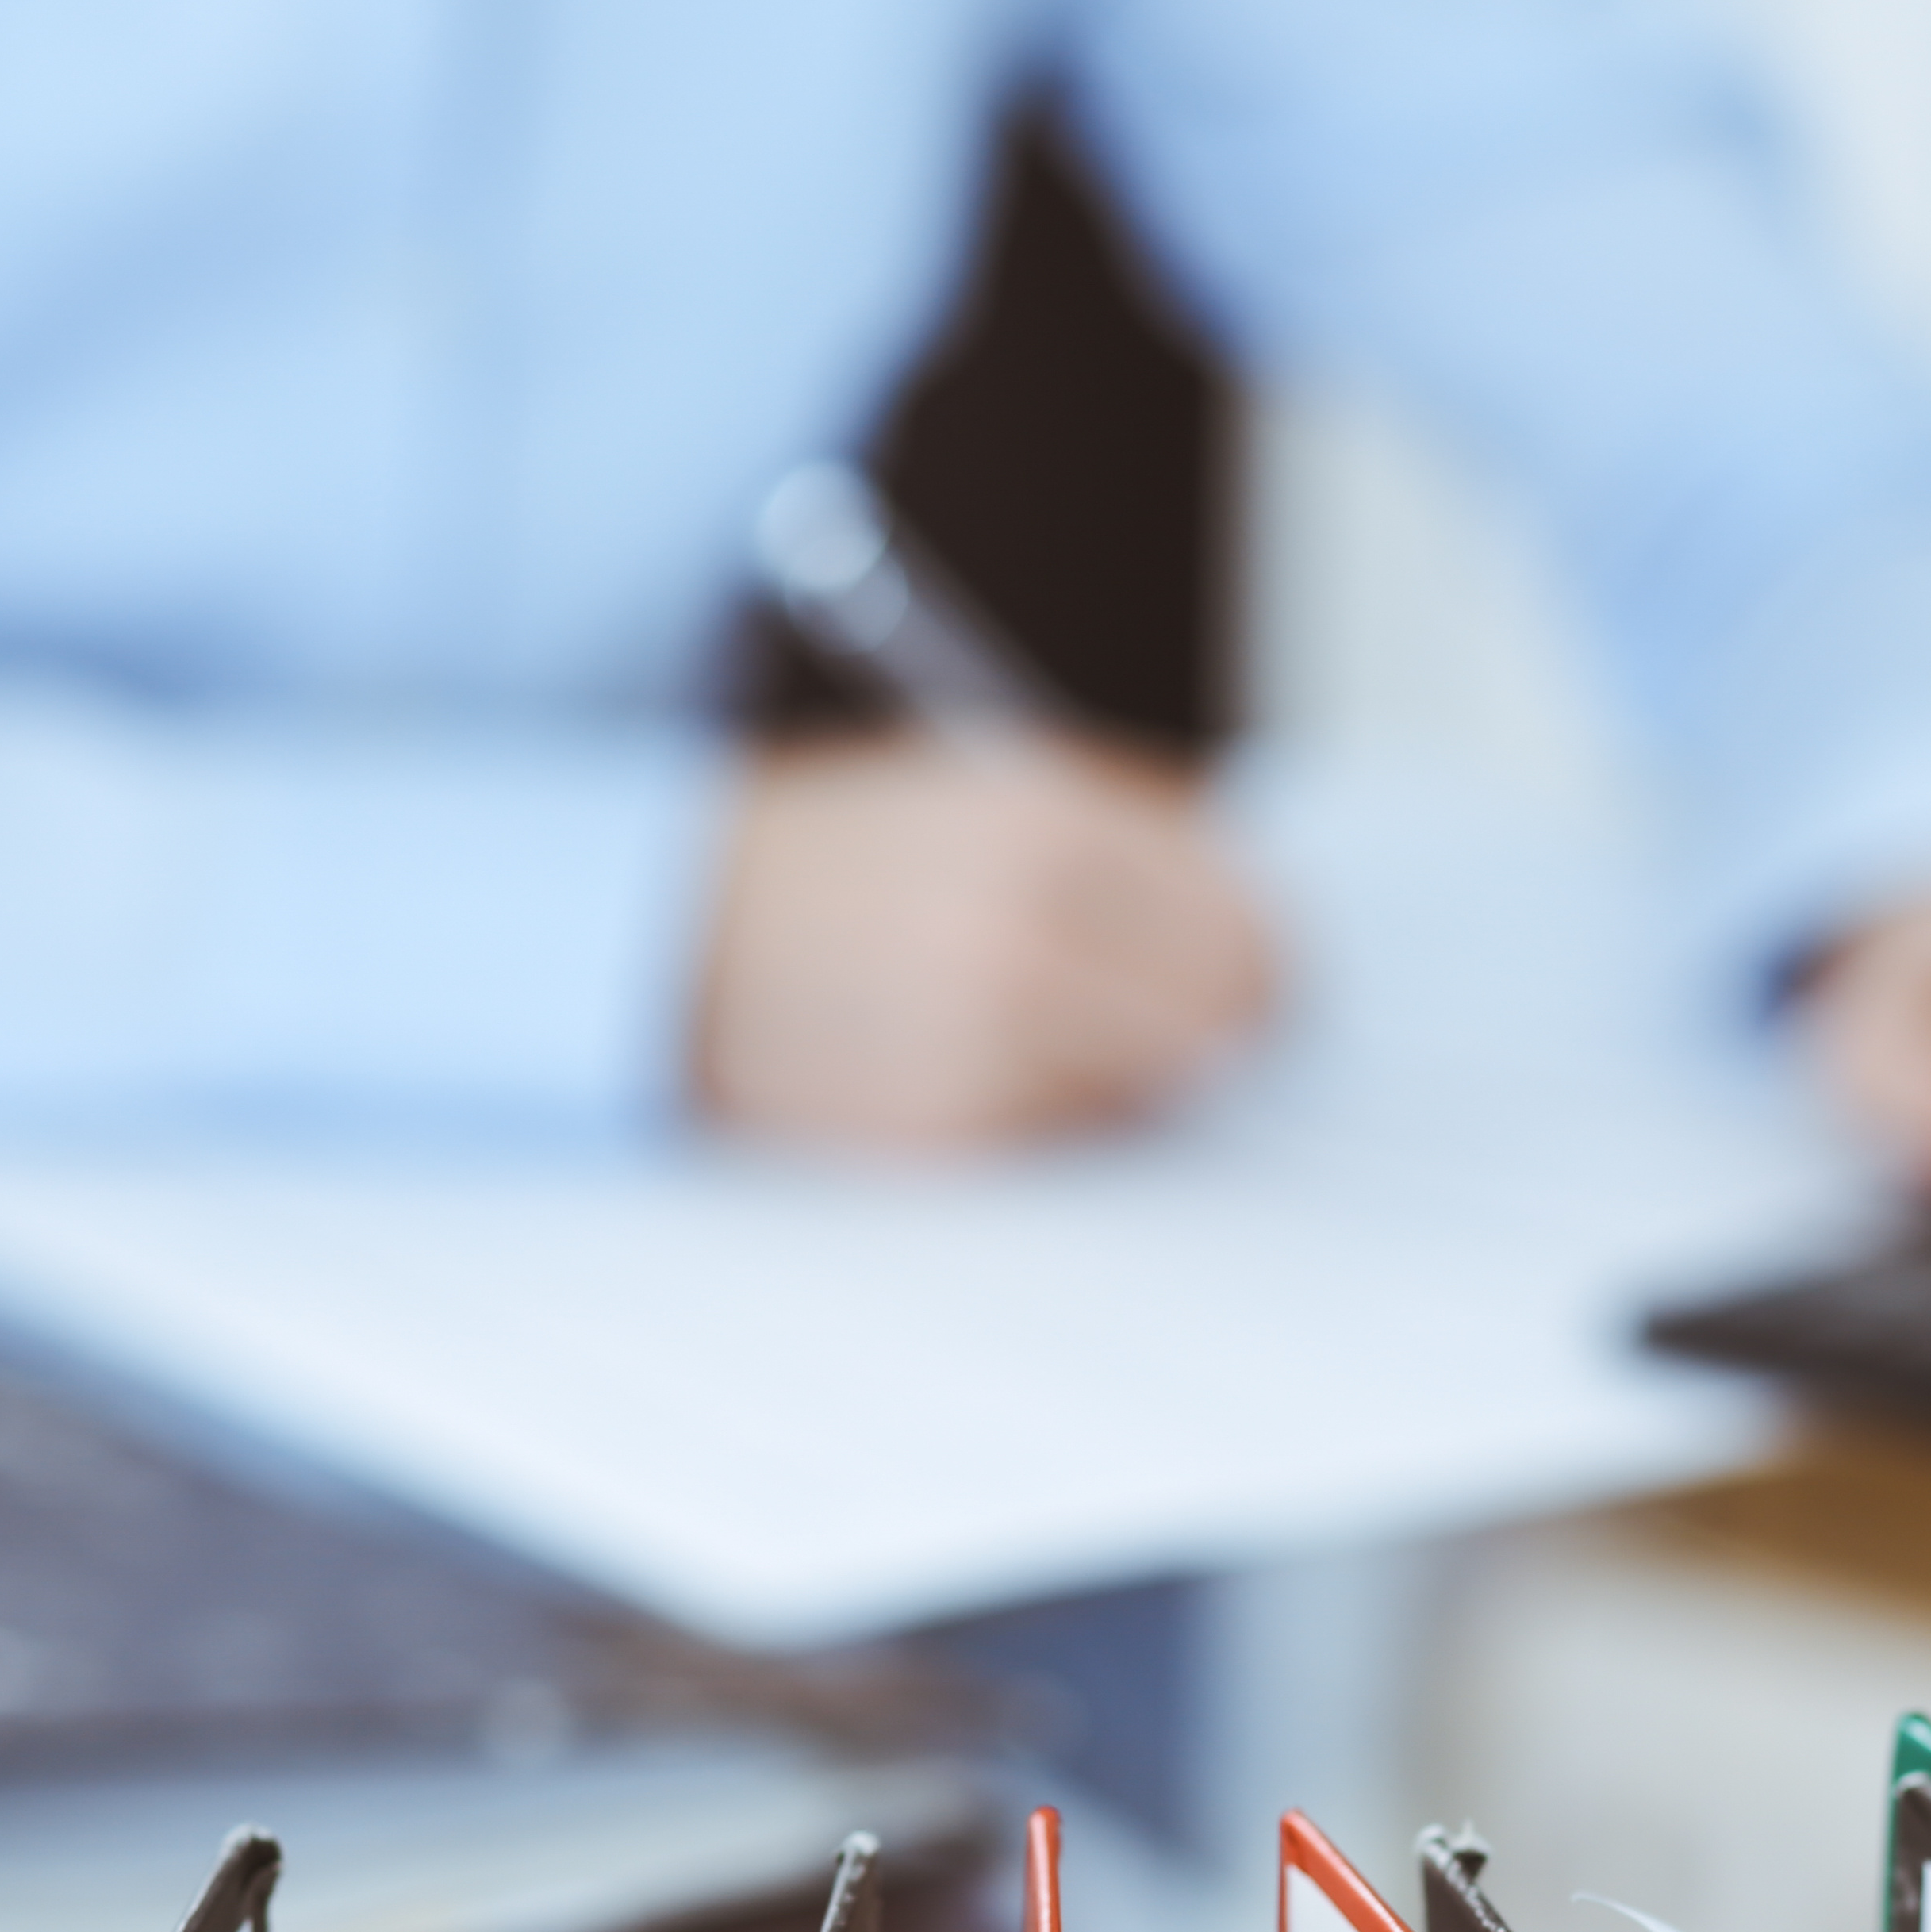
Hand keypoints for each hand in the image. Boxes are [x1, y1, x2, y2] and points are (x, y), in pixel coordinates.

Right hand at [692, 731, 1279, 1149]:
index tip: (1260, 975)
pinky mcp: (947, 1131)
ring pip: (1157, 1090)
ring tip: (1061, 1035)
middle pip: (1224, 1018)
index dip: (1265, 957)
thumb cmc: (834, 860)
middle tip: (1203, 1030)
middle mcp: (1026, 930)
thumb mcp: (982, 791)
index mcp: (1048, 823)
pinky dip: (1061, 1118)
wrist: (662, 940)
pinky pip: (1071, 1140)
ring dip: (1140, 1077)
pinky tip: (996, 1074)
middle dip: (1223, 1025)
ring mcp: (986, 1039)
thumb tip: (1267, 931)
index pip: (1247, 922)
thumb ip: (1132, 843)